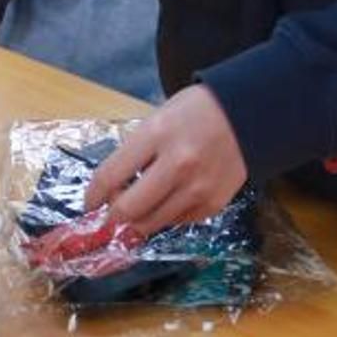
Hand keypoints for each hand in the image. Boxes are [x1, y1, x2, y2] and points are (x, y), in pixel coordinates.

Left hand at [85, 85, 247, 234]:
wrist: (246, 115)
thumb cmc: (195, 113)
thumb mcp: (157, 119)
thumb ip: (134, 153)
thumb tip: (110, 191)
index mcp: (157, 135)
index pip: (110, 176)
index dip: (93, 195)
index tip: (90, 202)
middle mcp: (178, 165)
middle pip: (127, 209)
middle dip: (112, 216)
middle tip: (112, 211)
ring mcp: (198, 188)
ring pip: (150, 223)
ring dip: (137, 220)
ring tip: (139, 206)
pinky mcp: (213, 204)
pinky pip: (175, 222)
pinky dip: (165, 216)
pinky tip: (169, 199)